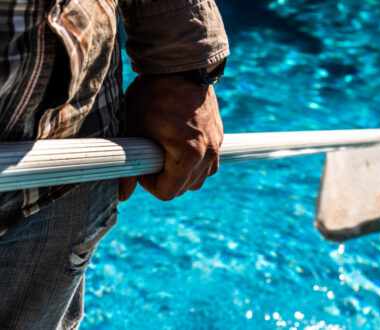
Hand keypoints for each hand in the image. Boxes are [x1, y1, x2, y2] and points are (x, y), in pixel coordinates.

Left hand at [118, 75, 222, 200]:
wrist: (180, 66)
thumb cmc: (154, 95)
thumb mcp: (135, 129)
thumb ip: (128, 166)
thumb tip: (122, 195)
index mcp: (189, 156)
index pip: (168, 192)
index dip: (149, 183)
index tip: (142, 164)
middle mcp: (209, 153)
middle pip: (186, 188)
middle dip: (166, 179)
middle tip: (152, 158)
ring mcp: (217, 144)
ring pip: (201, 177)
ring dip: (184, 174)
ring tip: (168, 154)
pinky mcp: (220, 135)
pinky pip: (211, 162)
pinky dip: (197, 162)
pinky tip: (181, 145)